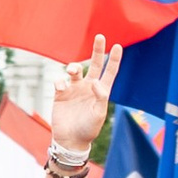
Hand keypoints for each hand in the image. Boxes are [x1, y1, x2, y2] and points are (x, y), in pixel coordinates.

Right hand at [49, 39, 119, 162]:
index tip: (117, 46)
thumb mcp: (98, 115)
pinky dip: (60, 81)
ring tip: (72, 71)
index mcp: (101, 92)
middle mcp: (88, 87)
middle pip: (94, 65)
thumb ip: (100, 98)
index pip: (109, 72)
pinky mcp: (61, 94)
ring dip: (73, 67)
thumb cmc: (88, 129)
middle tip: (100, 37)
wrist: (70, 141)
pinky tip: (61, 88)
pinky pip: (60, 82)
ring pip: (75, 70)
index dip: (113, 60)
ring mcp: (74, 90)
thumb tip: (96, 82)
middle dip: (97, 51)